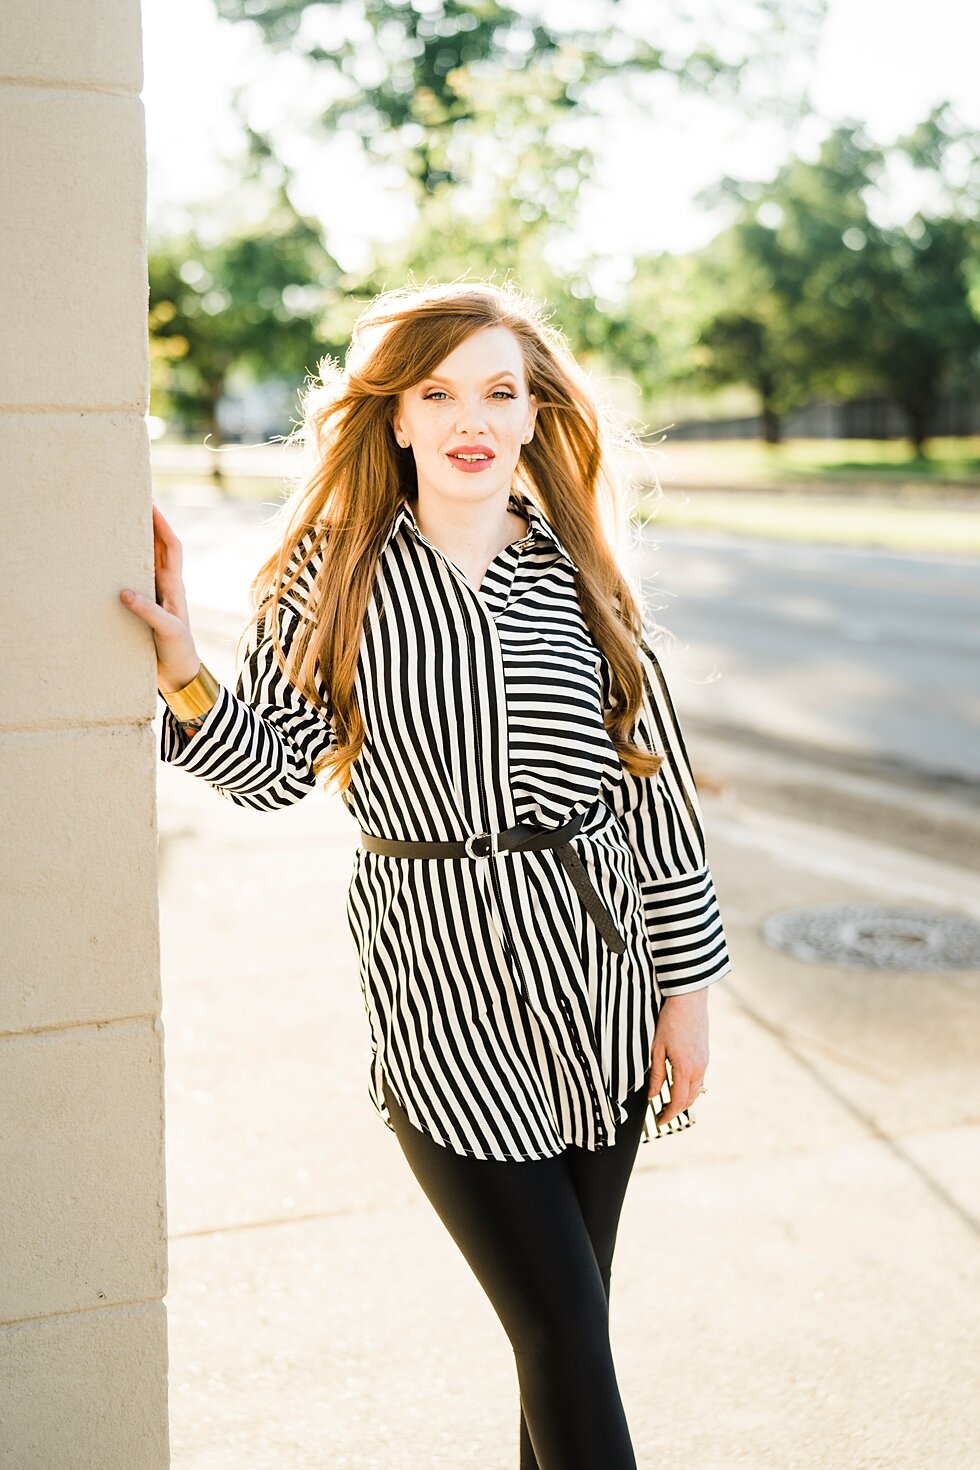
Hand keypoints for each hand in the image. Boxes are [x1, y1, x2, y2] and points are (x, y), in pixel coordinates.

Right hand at [119, 501, 201, 692]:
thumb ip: (149, 612)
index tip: (150, 503)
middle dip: (147, 524)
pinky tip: (105, 563)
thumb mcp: (167, 631)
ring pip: (143, 562)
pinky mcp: (144, 608)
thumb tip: (125, 592)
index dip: (162, 525)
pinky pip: (132, 581)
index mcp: (174, 586)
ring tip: (114, 525)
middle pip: (156, 547)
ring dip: (132, 543)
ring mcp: (154, 596)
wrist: (180, 675)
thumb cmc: (178, 652)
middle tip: (129, 504)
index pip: (170, 547)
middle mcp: (164, 586)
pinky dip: (121, 568)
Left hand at [648, 988, 708, 1126]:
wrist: (689, 1001)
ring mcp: (704, 1062)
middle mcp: (698, 1069)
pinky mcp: (705, 1055)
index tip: (659, 1122)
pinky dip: (690, 1088)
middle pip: (689, 1099)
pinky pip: (699, 1079)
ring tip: (669, 1102)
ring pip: (696, 1090)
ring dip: (684, 1100)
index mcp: (685, 1069)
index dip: (668, 1115)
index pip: (678, 1101)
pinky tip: (679, 1085)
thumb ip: (657, 1075)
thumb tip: (652, 1096)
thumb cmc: (669, 1022)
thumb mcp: (657, 1049)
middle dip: (676, 1110)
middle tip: (661, 1114)